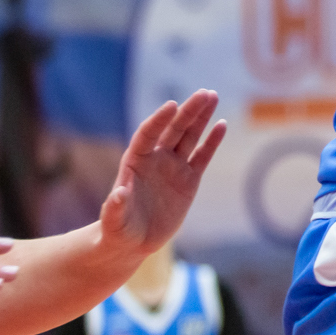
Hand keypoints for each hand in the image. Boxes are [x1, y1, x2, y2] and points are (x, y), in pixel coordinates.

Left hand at [100, 91, 226, 256]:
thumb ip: (115, 207)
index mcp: (135, 161)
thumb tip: (118, 193)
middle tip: (205, 93)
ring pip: (189, 136)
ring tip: (213, 97)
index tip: (172, 106)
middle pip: (173, 128)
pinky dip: (212, 141)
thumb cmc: (118, 229)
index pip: (148, 133)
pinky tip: (222, 125)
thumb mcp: (114, 220)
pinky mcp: (189, 180)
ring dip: (201, 117)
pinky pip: (202, 156)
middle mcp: (155, 158)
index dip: (159, 119)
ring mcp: (173, 167)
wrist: (133, 241)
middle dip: (188, 111)